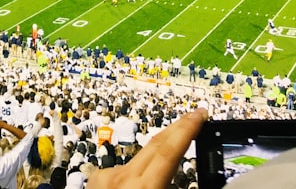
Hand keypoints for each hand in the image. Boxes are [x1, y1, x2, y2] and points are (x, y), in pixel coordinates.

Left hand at [87, 110, 206, 188]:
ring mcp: (104, 179)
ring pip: (139, 160)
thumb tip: (184, 181)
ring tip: (175, 155)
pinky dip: (137, 174)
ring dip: (157, 157)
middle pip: (154, 145)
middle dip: (176, 128)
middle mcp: (121, 179)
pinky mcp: (95, 182)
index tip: (201, 113)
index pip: (168, 151)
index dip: (186, 129)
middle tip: (195, 117)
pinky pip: (123, 172)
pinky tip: (140, 185)